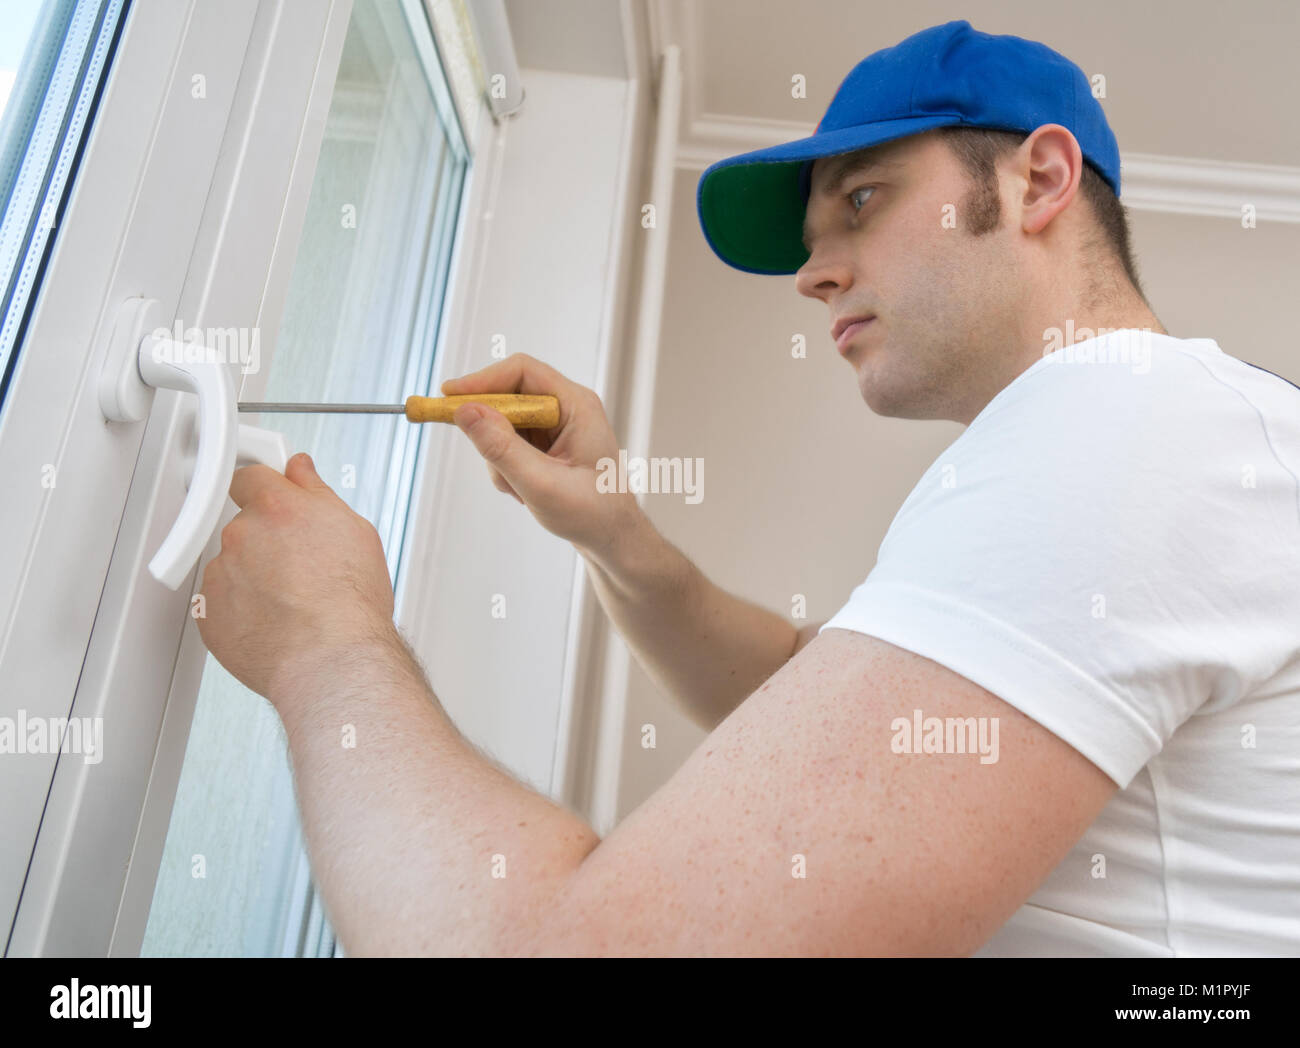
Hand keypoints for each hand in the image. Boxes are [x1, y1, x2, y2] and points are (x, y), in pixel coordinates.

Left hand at [196, 452, 396, 703]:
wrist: (332, 660)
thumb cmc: (350, 603)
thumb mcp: (354, 531)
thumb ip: (318, 492)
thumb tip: (301, 471)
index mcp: (277, 508)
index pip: (251, 477)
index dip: (264, 488)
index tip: (270, 495)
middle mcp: (242, 536)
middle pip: (244, 525)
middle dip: (267, 539)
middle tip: (300, 564)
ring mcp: (222, 575)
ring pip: (233, 566)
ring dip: (254, 576)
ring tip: (292, 601)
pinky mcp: (209, 613)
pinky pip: (221, 603)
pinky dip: (242, 609)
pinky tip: (275, 621)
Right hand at [443, 353, 642, 560]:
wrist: (612, 539)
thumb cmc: (592, 514)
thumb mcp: (541, 484)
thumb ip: (502, 449)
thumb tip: (465, 412)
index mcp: (576, 405)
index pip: (521, 372)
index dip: (482, 381)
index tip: (449, 398)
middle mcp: (566, 408)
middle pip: (508, 397)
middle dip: (491, 431)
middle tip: (486, 458)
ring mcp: (556, 427)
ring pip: (504, 424)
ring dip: (500, 458)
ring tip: (520, 490)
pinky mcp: (546, 444)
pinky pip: (509, 444)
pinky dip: (506, 469)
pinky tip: (525, 492)